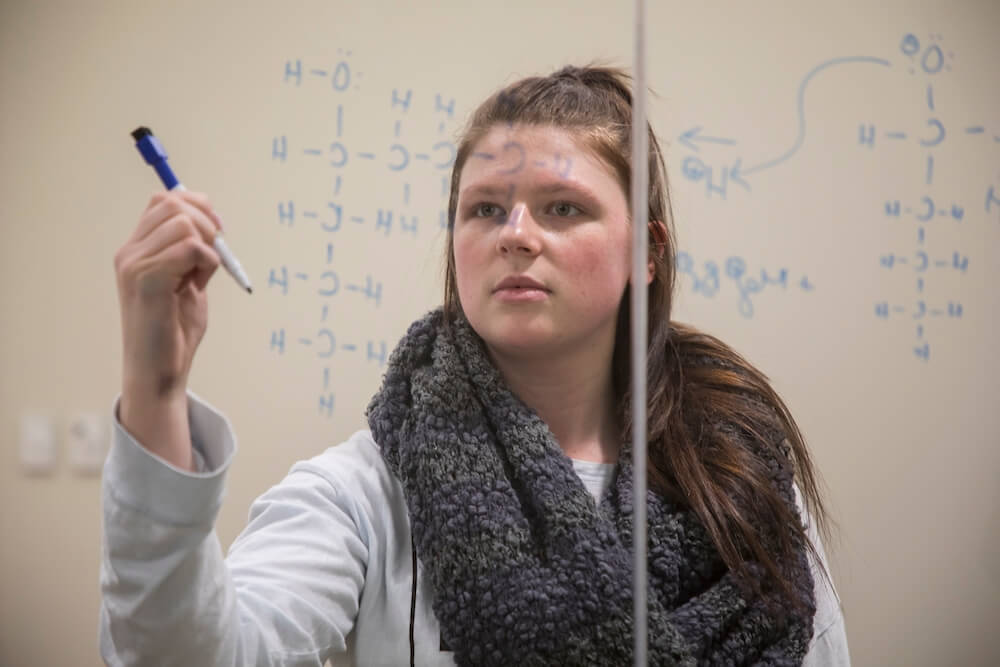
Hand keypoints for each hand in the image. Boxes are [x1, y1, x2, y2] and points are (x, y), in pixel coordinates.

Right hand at [113, 191, 221, 467]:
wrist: (158, 372)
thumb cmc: (174, 331)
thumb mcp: (186, 283)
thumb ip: (192, 254)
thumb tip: (212, 224)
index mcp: (136, 251)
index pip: (163, 201)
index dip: (197, 205)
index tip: (217, 230)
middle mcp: (130, 253)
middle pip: (172, 204)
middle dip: (205, 222)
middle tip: (216, 254)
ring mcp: (135, 265)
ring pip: (183, 223)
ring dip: (207, 246)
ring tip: (201, 276)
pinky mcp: (147, 280)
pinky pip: (189, 248)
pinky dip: (206, 262)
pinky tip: (200, 284)